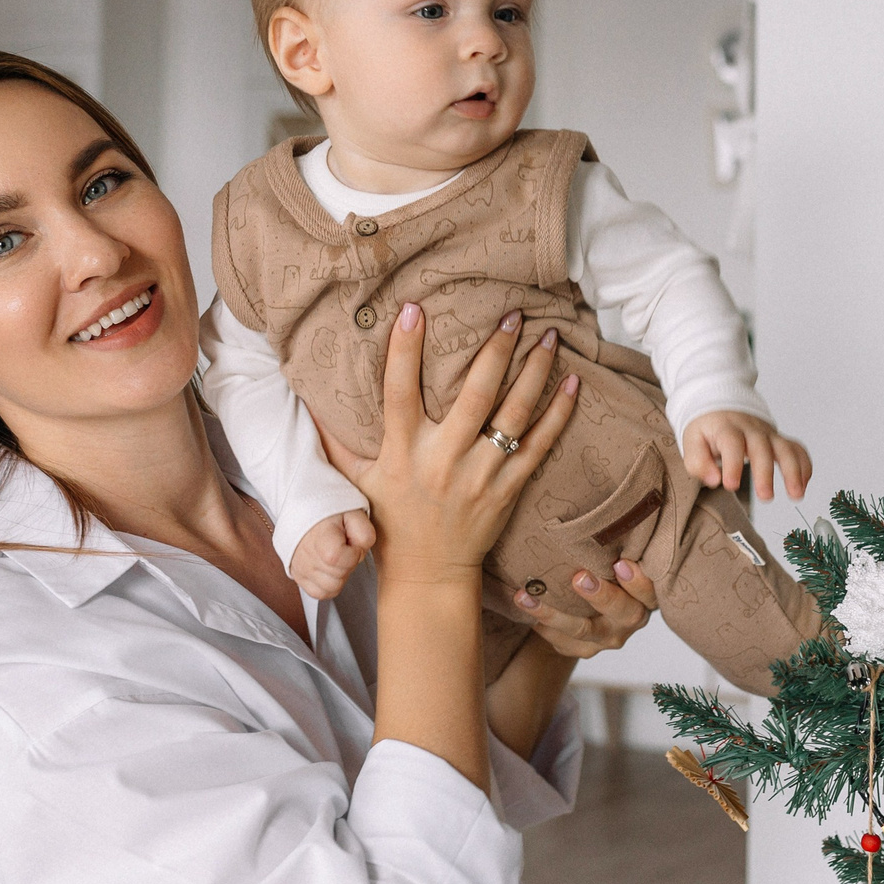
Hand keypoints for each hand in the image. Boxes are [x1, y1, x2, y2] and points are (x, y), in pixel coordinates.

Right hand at [288, 510, 374, 600]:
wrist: (303, 508)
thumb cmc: (328, 511)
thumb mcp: (353, 513)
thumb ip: (364, 533)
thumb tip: (360, 552)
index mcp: (319, 538)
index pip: (342, 560)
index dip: (354, 553)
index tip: (351, 542)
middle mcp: (306, 555)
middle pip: (339, 576)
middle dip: (348, 563)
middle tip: (344, 547)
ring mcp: (300, 568)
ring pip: (330, 588)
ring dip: (339, 575)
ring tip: (337, 558)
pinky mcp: (297, 575)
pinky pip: (318, 593)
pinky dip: (328, 585)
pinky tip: (330, 568)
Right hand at [314, 304, 578, 587]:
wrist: (429, 574)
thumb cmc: (391, 522)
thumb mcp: (357, 481)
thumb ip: (335, 441)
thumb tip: (310, 403)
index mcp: (403, 451)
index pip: (400, 391)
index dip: (405, 350)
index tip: (414, 309)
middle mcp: (443, 458)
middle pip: (474, 394)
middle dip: (495, 350)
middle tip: (512, 313)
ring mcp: (480, 474)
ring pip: (513, 413)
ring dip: (534, 371)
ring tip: (549, 336)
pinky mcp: (508, 488)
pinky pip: (539, 445)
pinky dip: (559, 413)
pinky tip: (573, 383)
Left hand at [511, 559, 659, 659]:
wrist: (598, 606)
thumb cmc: (611, 570)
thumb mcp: (621, 557)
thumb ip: (619, 545)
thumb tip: (605, 508)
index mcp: (646, 597)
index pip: (650, 591)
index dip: (637, 581)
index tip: (620, 563)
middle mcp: (630, 620)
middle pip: (622, 613)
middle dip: (600, 596)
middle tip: (578, 578)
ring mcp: (607, 638)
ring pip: (582, 630)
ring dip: (552, 614)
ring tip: (525, 596)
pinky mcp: (585, 649)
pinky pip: (563, 642)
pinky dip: (543, 626)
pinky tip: (524, 608)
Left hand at [682, 410, 812, 501]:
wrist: (722, 406)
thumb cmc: (708, 428)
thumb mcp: (692, 441)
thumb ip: (698, 462)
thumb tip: (714, 480)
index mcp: (726, 428)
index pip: (732, 443)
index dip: (733, 464)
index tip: (731, 485)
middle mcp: (750, 429)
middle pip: (762, 447)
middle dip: (766, 473)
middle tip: (766, 496)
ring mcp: (768, 434)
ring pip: (786, 448)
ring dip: (794, 471)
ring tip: (796, 494)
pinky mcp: (778, 440)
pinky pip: (797, 449)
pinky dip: (804, 465)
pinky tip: (803, 485)